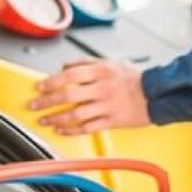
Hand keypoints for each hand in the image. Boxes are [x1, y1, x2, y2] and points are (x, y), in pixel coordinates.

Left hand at [28, 60, 150, 134]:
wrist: (158, 94)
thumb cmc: (134, 77)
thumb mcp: (110, 62)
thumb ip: (85, 62)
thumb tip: (64, 66)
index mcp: (101, 71)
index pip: (69, 75)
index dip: (51, 81)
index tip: (39, 87)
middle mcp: (103, 88)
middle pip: (68, 95)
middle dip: (47, 101)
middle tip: (34, 105)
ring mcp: (108, 106)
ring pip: (76, 114)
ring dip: (56, 118)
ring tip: (44, 121)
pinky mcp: (113, 121)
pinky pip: (88, 127)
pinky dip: (72, 130)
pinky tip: (61, 130)